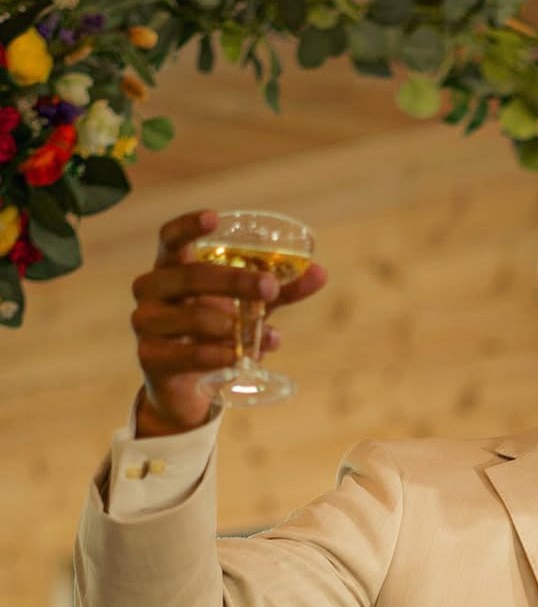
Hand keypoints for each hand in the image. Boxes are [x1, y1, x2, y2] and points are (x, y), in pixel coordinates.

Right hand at [130, 209, 327, 435]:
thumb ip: (281, 291)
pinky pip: (184, 355)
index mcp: (172, 268)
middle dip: (233, 281)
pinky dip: (215, 355)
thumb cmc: (214, 333)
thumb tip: (320, 272)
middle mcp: (152, 291)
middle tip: (270, 287)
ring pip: (188, 318)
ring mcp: (146, 324)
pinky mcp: (151, 359)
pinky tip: (238, 358)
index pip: (170, 238)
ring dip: (228, 325)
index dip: (188, 226)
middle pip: (189, 276)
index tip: (214, 217)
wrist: (186, 388)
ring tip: (257, 335)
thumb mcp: (248, 309)